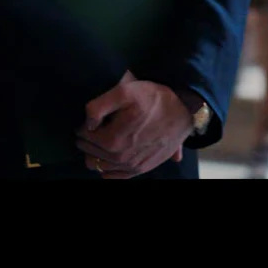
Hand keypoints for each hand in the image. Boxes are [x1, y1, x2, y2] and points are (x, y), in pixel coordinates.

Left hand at [76, 70, 191, 178]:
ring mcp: (131, 167)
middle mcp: (121, 158)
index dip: (83, 125)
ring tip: (103, 138)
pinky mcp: (141, 169)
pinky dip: (107, 167)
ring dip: (96, 153)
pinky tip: (111, 153)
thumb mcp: (125, 91)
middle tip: (95, 126)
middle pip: (89, 152)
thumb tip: (87, 123)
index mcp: (113, 140)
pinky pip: (113, 176)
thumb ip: (99, 106)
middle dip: (87, 140)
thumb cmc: (154, 98)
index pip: (84, 136)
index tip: (91, 118)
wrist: (184, 110)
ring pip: (98, 166)